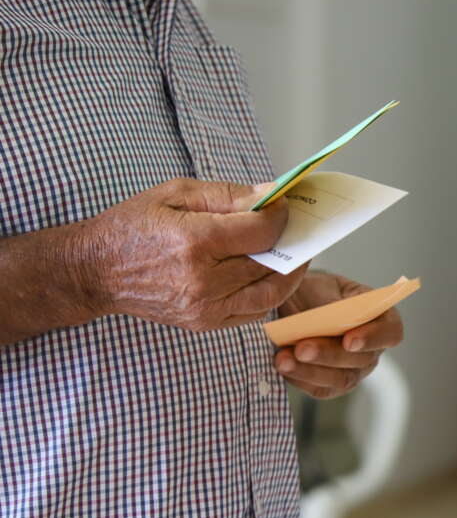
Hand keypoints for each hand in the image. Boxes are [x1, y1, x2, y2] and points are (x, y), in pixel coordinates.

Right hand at [82, 178, 307, 330]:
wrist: (96, 271)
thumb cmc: (135, 226)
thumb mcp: (176, 194)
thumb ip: (228, 195)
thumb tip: (271, 194)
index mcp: (194, 242)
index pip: (261, 232)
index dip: (280, 217)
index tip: (284, 206)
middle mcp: (202, 280)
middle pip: (269, 262)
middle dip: (291, 242)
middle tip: (299, 228)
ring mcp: (205, 307)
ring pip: (269, 293)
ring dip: (291, 274)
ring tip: (295, 254)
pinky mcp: (205, 323)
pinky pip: (253, 312)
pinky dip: (269, 294)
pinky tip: (271, 276)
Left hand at [274, 272, 403, 398]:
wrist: (292, 305)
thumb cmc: (314, 291)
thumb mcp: (322, 285)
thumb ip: (330, 303)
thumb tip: (325, 318)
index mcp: (380, 317)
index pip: (391, 332)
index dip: (374, 338)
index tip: (349, 340)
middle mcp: (372, 348)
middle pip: (362, 360)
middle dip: (330, 355)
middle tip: (302, 348)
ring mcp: (354, 370)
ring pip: (341, 379)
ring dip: (311, 371)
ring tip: (283, 359)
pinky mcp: (332, 385)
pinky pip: (321, 389)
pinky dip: (300, 378)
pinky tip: (283, 366)